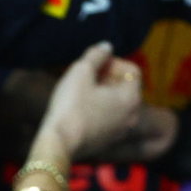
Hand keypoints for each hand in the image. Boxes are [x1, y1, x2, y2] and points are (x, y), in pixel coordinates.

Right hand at [35, 42, 146, 160]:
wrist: (58, 145)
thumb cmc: (70, 106)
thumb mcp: (80, 72)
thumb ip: (96, 55)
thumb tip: (106, 46)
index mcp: (131, 97)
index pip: (132, 71)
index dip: (113, 62)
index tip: (93, 65)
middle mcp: (132, 115)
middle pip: (125, 89)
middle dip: (108, 79)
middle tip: (85, 77)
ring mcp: (120, 132)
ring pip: (117, 106)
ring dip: (102, 96)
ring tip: (80, 94)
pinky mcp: (107, 143)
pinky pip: (108, 120)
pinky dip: (98, 112)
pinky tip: (78, 112)